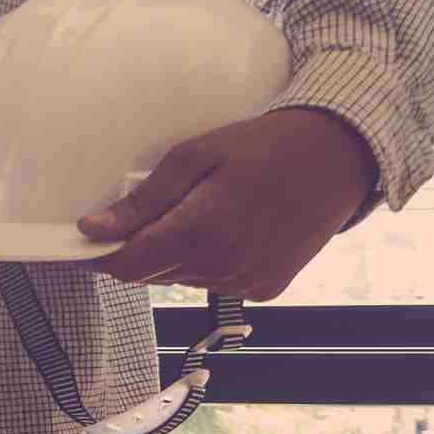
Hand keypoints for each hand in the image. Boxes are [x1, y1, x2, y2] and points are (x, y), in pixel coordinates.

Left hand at [78, 108, 376, 300]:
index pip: (127, 268)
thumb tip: (95, 229)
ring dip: (177, 255)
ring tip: (206, 211)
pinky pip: (217, 283)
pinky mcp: (267, 288)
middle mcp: (224, 266)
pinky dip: (211, 262)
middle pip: (151, 275)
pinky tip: (232, 229)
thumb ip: (143, 201)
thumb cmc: (265, 146)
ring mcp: (248, 282)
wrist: (340, 155)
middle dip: (142, 249)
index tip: (93, 239)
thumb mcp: (194, 157)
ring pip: (182, 280)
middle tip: (159, 210)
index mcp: (201, 233)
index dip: (102, 256)